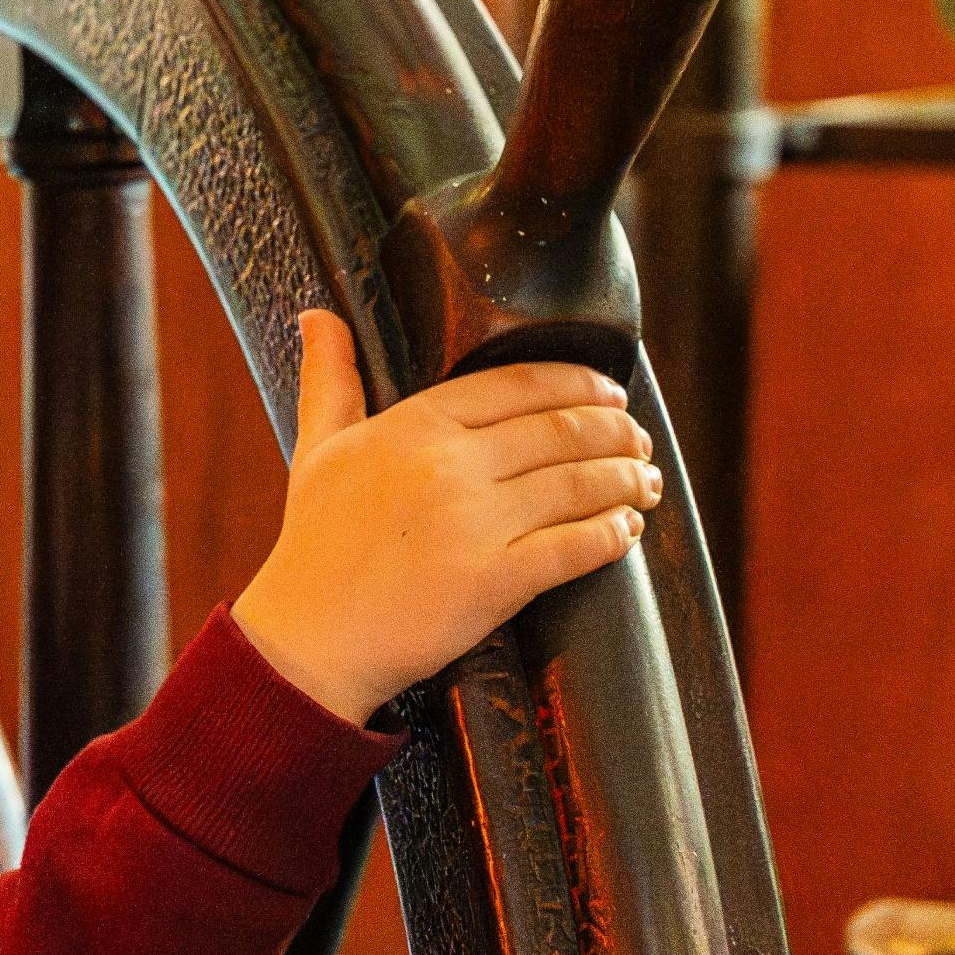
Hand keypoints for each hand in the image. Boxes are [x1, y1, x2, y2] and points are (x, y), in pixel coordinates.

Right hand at [230, 309, 660, 724]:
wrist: (308, 641)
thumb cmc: (313, 543)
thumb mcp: (317, 449)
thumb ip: (330, 377)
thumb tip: (317, 313)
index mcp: (414, 425)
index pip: (519, 384)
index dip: (578, 384)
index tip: (610, 394)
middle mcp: (450, 465)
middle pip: (560, 431)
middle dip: (616, 432)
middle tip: (639, 440)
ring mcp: (474, 524)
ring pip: (577, 485)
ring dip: (626, 480)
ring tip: (646, 481)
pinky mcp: (494, 582)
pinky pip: (573, 548)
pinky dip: (612, 535)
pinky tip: (628, 529)